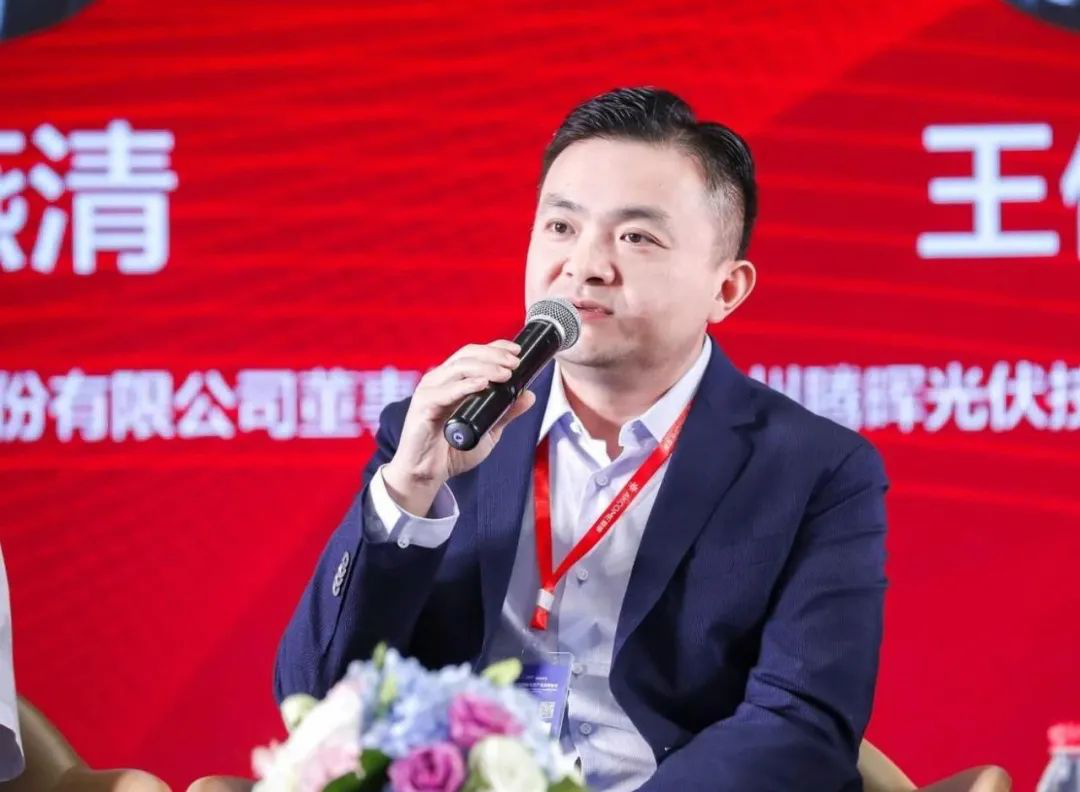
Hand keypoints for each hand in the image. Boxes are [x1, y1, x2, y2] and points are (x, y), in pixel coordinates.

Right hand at [382, 339, 536, 515]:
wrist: (427, 474)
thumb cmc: (451, 451)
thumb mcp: (488, 430)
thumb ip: (506, 412)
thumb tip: (530, 395)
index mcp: (452, 381)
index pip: (474, 354)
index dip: (496, 348)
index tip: (517, 352)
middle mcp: (439, 380)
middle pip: (467, 355)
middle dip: (494, 355)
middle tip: (515, 363)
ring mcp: (429, 391)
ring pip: (459, 368)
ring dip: (485, 367)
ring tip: (505, 374)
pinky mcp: (422, 406)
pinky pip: (445, 391)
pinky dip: (465, 386)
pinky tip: (482, 385)